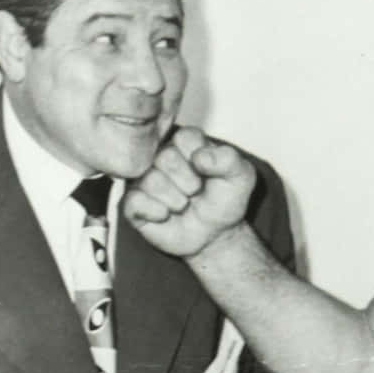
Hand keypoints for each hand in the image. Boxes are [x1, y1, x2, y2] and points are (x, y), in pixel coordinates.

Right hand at [124, 127, 256, 257]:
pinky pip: (134, 202)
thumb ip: (228, 160)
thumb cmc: (224, 200)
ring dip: (176, 200)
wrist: (215, 234)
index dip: (201, 161)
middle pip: (166, 158)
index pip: (185, 138)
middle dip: (189, 183)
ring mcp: (142, 179)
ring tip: (183, 205)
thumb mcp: (241, 177)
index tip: (208, 174)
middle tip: (195, 193)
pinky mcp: (132, 203)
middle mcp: (158, 155)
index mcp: (183, 142)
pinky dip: (155, 212)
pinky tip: (166, 216)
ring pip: (150, 180)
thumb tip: (200, 157)